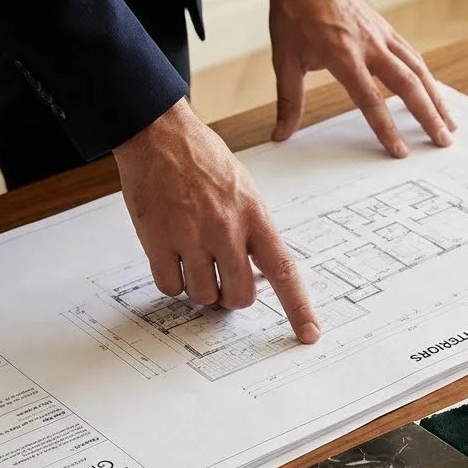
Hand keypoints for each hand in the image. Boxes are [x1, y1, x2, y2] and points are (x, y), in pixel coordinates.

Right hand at [112, 100, 318, 341]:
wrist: (159, 134)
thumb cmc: (203, 160)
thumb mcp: (244, 190)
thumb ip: (253, 231)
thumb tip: (258, 273)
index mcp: (255, 217)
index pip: (284, 271)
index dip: (298, 307)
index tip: (309, 333)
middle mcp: (227, 230)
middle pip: (240, 296)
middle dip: (232, 297)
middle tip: (222, 279)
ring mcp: (191, 237)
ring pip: (204, 297)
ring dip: (200, 289)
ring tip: (194, 261)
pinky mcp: (158, 241)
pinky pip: (171, 287)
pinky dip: (173, 282)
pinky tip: (172, 259)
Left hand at [269, 0, 454, 156]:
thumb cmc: (295, 13)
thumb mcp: (286, 59)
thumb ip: (289, 101)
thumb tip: (282, 133)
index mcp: (344, 56)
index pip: (371, 100)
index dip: (386, 128)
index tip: (400, 151)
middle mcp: (370, 46)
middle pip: (407, 85)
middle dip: (428, 116)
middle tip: (443, 140)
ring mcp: (382, 35)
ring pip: (418, 69)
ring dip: (436, 97)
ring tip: (449, 122)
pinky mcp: (386, 28)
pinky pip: (413, 55)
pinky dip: (426, 76)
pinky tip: (433, 91)